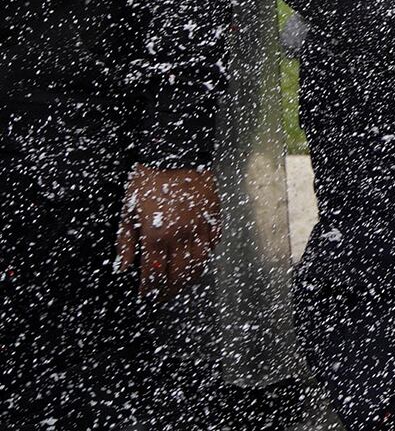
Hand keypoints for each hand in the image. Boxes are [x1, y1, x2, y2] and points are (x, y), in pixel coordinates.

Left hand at [116, 166, 218, 298]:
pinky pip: (214, 242)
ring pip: (200, 262)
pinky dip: (207, 254)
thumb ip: (126, 242)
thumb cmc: (146, 182)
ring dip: (191, 278)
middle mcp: (180, 234)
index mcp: (156, 234)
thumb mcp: (128, 211)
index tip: (146, 295)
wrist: (175, 154)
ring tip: (182, 284)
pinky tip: (199, 259)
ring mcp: (200, 225)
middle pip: (179, 274)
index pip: (154, 273)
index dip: (150, 289)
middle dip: (171, 290)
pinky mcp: (214, 215)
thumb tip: (124, 268)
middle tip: (164, 297)